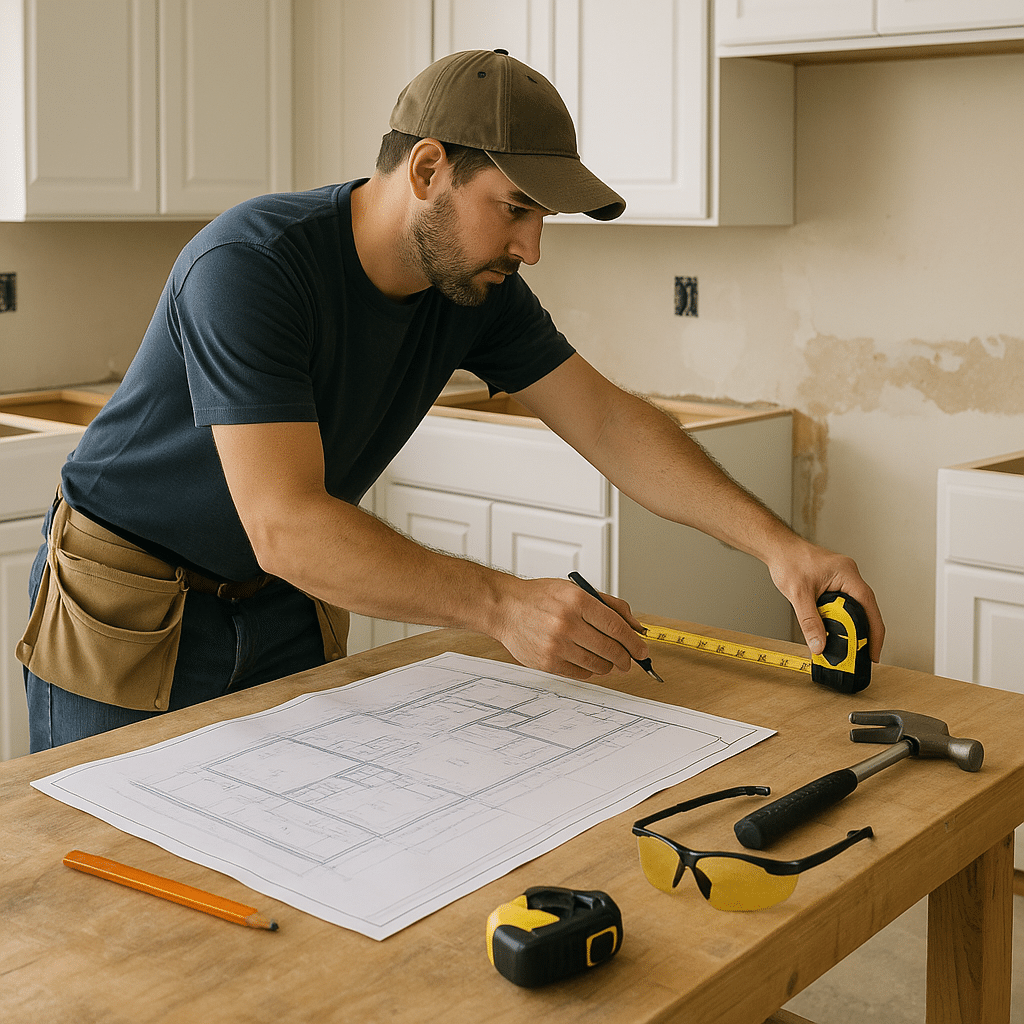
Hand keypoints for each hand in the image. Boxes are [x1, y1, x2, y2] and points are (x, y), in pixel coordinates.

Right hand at [490, 577, 650, 680]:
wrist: (505, 608)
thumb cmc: (541, 597)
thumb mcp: (576, 590)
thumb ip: (610, 606)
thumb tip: (637, 627)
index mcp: (577, 601)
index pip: (616, 627)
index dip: (634, 642)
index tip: (642, 650)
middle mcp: (567, 623)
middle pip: (610, 649)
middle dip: (625, 658)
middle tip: (628, 660)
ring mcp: (556, 645)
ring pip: (598, 665)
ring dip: (608, 666)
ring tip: (606, 660)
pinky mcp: (547, 662)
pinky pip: (580, 674)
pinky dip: (589, 671)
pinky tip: (586, 661)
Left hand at [768, 539, 884, 661]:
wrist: (777, 548)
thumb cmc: (788, 561)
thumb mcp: (798, 595)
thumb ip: (809, 622)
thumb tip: (819, 645)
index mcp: (847, 574)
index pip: (868, 606)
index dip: (873, 632)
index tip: (873, 652)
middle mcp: (849, 576)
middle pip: (865, 609)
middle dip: (864, 634)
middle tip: (861, 656)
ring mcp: (843, 579)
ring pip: (854, 608)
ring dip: (852, 627)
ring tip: (849, 649)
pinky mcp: (834, 584)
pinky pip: (844, 604)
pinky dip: (841, 619)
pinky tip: (836, 632)